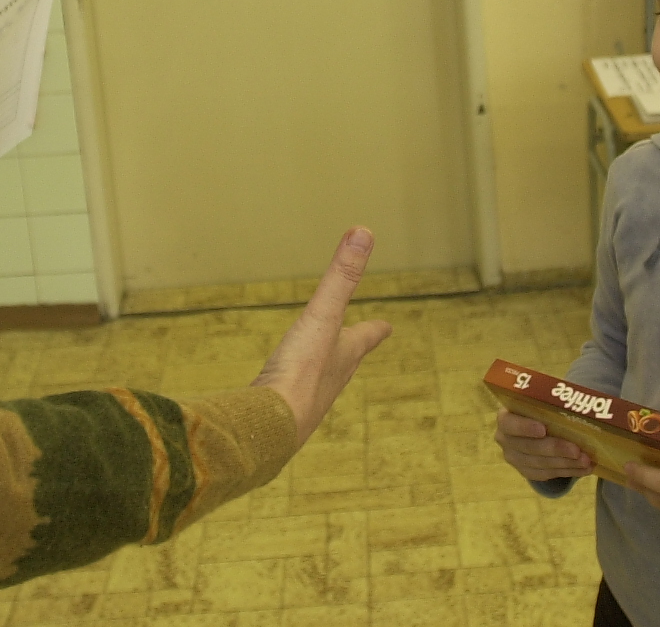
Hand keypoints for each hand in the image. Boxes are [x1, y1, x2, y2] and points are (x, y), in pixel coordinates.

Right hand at [251, 228, 393, 447]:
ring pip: (320, 379)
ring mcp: (306, 399)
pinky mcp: (281, 413)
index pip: (366, 337)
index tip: (388, 326)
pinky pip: (290, 394)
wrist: (271, 427)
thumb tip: (364, 232)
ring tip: (321, 365)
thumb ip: (341, 277)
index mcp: (345, 356)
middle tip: (360, 343)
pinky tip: (280, 390)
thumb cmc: (302, 373)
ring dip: (324, 368)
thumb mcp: (323, 316)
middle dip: (353, 349)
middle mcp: (331, 379)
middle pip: (347, 360)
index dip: (376, 329)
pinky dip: (291, 386)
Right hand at [494, 410, 596, 481]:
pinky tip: (584, 469)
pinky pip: (548, 474)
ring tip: (587, 461)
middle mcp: (506, 440)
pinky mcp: (527, 472)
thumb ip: (548, 404)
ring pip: (541, 464)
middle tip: (577, 450)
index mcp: (505, 418)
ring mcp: (515, 459)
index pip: (509, 424)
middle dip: (556, 449)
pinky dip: (569, 471)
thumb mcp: (538, 403)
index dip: (525, 427)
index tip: (543, 429)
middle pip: (530, 448)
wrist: (531, 429)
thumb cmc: (537, 410)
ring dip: (566, 463)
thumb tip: (575, 402)